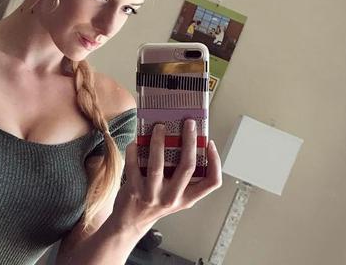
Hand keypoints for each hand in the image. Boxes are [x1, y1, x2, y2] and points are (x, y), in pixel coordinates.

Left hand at [111, 119, 222, 235]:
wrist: (131, 222)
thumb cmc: (155, 203)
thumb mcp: (176, 196)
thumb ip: (182, 176)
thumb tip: (184, 141)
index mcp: (187, 198)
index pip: (212, 182)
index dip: (215, 162)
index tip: (210, 143)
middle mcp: (173, 198)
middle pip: (187, 167)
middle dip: (189, 141)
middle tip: (189, 123)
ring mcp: (153, 195)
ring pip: (158, 165)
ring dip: (159, 143)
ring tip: (160, 127)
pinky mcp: (134, 191)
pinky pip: (134, 166)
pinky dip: (134, 151)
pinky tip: (136, 141)